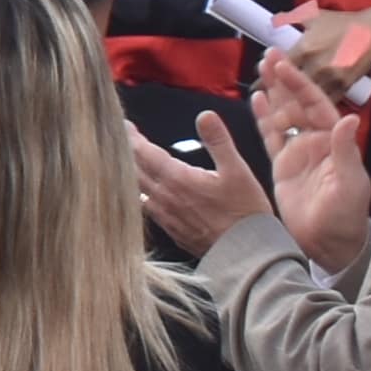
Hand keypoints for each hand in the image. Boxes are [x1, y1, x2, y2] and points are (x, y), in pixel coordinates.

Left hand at [130, 111, 281, 255]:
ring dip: (132, 174)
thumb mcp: (237, 170)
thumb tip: (205, 115)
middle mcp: (166, 198)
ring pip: (139, 191)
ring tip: (130, 163)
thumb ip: (218, 141)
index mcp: (178, 180)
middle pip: (136, 171)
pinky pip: (148, 209)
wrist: (248, 254)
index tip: (124, 126)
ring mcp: (167, 217)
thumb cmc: (246, 213)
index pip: (145, 153)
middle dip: (128, 153)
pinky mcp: (172, 231)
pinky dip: (141, 195)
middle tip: (123, 140)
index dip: (132, 138)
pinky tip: (145, 194)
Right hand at [249, 42, 370, 264]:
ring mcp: (299, 153)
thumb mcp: (349, 184)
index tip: (285, 65)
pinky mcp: (283, 166)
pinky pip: (272, 136)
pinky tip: (256, 99)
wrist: (328, 246)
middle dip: (285, 80)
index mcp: (334, 142)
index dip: (300, 84)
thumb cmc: (345, 217)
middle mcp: (316, 142)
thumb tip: (350, 119)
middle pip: (298, 104)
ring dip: (274, 92)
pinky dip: (263, 117)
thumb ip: (346, 151)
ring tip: (261, 69)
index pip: (316, 104)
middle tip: (268, 56)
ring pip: (283, 115)